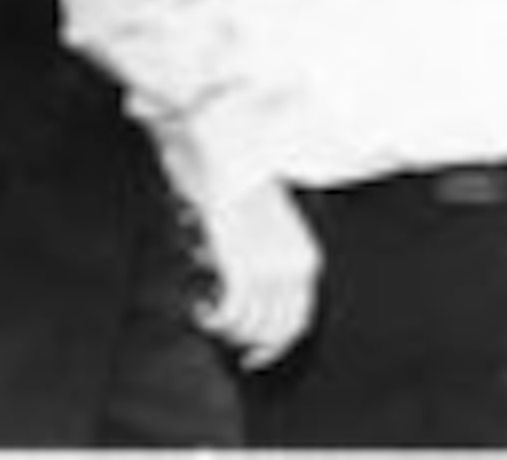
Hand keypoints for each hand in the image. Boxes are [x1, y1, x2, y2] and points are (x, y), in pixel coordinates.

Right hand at [194, 174, 318, 370]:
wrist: (230, 151)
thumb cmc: (244, 186)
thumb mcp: (272, 228)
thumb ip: (272, 264)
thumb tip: (253, 308)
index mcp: (306, 259)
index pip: (297, 322)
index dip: (273, 346)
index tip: (251, 356)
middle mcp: (294, 268)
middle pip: (274, 332)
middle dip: (246, 342)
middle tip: (223, 335)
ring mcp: (269, 269)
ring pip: (249, 328)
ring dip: (226, 330)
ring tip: (208, 312)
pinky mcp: (242, 266)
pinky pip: (229, 315)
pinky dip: (211, 320)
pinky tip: (200, 307)